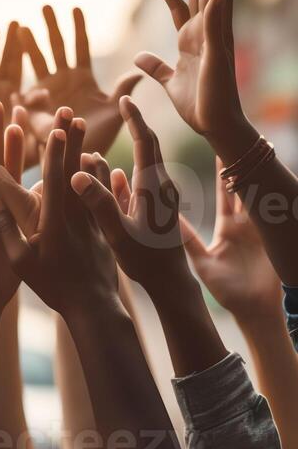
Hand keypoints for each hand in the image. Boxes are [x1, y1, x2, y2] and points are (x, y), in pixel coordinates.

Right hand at [0, 110, 118, 315]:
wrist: (93, 307)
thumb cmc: (53, 287)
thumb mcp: (21, 264)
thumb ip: (5, 231)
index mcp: (54, 222)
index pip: (56, 180)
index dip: (56, 153)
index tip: (57, 128)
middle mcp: (75, 216)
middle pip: (74, 169)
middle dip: (72, 139)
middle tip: (71, 113)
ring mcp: (91, 220)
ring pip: (91, 179)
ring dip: (85, 150)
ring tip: (83, 127)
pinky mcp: (102, 227)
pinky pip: (102, 195)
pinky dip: (100, 174)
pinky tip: (98, 160)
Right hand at [17, 5, 140, 157]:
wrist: (82, 157)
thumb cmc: (100, 135)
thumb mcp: (116, 111)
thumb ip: (123, 91)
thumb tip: (138, 72)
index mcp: (82, 76)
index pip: (80, 46)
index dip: (77, 28)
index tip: (75, 8)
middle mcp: (62, 79)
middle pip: (55, 47)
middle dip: (50, 27)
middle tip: (45, 5)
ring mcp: (47, 92)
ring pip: (37, 63)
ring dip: (29, 46)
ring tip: (20, 27)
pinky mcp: (35, 110)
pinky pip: (28, 97)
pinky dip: (26, 93)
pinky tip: (29, 89)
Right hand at [71, 97, 188, 298]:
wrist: (171, 284)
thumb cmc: (146, 262)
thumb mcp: (118, 233)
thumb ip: (99, 203)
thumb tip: (76, 175)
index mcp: (153, 187)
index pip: (145, 142)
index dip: (135, 119)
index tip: (125, 99)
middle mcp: (161, 187)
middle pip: (146, 147)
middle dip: (132, 126)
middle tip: (121, 105)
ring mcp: (160, 199)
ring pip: (141, 167)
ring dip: (124, 151)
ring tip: (102, 141)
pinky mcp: (157, 211)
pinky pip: (140, 185)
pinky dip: (125, 175)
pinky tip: (114, 174)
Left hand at [135, 0, 254, 156]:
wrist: (214, 125)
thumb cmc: (198, 105)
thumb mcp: (169, 82)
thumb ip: (156, 68)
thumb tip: (139, 57)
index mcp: (191, 40)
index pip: (178, 6)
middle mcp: (204, 35)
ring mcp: (213, 41)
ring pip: (215, 0)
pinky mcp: (218, 52)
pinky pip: (217, 24)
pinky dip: (218, 5)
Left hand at [179, 161, 282, 324]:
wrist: (255, 312)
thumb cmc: (228, 292)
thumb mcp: (204, 262)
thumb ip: (188, 240)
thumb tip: (167, 222)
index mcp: (228, 227)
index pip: (227, 192)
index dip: (225, 172)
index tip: (220, 147)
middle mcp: (249, 223)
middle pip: (249, 187)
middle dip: (247, 164)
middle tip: (244, 136)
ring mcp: (266, 229)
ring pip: (265, 195)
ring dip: (264, 175)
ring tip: (263, 151)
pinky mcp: (279, 238)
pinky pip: (280, 213)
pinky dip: (281, 197)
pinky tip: (280, 179)